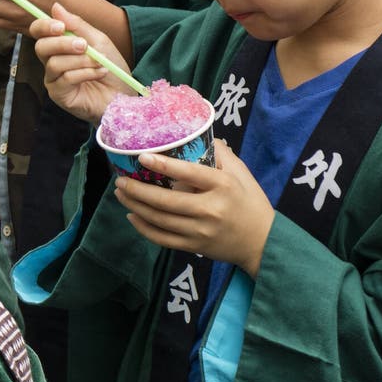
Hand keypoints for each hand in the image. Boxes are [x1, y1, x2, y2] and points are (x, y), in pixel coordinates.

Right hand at [30, 2, 132, 123]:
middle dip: (63, 43)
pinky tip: (99, 73)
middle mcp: (52, 61)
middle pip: (41, 47)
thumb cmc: (111, 66)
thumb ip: (77, 25)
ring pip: (55, 63)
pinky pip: (65, 79)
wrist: (123, 92)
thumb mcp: (98, 40)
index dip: (44, 26)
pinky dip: (85, 73)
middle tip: (83, 45)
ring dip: (80, 60)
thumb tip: (56, 6)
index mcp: (59, 44)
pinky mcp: (59, 95)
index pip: (39, 31)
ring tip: (99, 62)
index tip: (60, 26)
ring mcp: (54, 79)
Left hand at [114, 139, 274, 277]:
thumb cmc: (250, 201)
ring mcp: (200, 231)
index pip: (189, 173)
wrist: (262, 242)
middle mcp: (210, 209)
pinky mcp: (194, 247)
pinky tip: (132, 216)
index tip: (141, 156)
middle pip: (167, 201)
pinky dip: (144, 228)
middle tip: (120, 180)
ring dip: (136, 207)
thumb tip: (197, 134)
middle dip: (138, 190)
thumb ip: (220, 153)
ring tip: (121, 194)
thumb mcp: (241, 172)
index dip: (164, 165)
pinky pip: (162, 239)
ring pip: (160, 220)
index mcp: (222, 186)